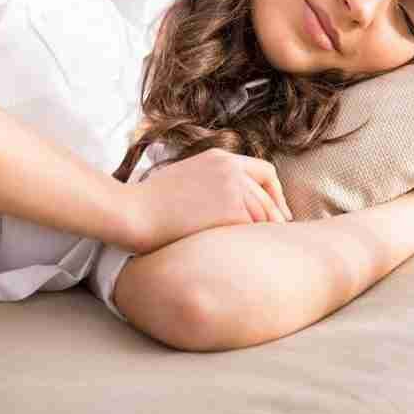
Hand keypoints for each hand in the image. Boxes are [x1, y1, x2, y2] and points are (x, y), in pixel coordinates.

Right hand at [122, 148, 292, 253]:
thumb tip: (226, 203)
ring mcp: (234, 189)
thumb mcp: (185, 175)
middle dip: (277, 216)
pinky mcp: (233, 212)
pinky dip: (257, 242)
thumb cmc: (150, 201)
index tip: (276, 211)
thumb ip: (211, 181)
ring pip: (267, 214)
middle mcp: (232, 169)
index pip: (265, 171)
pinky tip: (251, 255)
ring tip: (263, 250)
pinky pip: (256, 230)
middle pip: (270, 195)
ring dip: (267, 232)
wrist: (135, 212)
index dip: (275, 193)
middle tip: (278, 236)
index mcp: (220, 158)